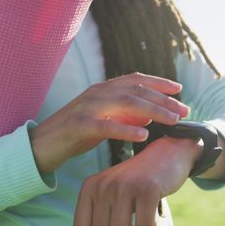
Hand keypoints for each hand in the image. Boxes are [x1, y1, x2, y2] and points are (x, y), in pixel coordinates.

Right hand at [28, 72, 190, 173]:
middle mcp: (96, 93)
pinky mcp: (79, 125)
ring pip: (126, 103)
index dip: (158, 82)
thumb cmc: (73, 134)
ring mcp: (87, 107)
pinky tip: (143, 134)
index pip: (135, 79)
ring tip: (172, 120)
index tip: (179, 89)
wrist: (40, 146)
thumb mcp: (102, 121)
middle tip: (183, 110)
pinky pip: (106, 125)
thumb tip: (149, 114)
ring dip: (153, 110)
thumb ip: (123, 115)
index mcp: (102, 89)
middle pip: (136, 90)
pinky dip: (127, 129)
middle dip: (163, 99)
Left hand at [73, 136, 201, 225]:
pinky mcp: (148, 190)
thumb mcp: (112, 195)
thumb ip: (101, 217)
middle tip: (129, 224)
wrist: (167, 154)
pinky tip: (152, 222)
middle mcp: (104, 186)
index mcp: (90, 187)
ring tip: (140, 224)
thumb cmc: (138, 183)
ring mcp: (125, 186)